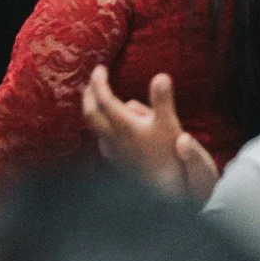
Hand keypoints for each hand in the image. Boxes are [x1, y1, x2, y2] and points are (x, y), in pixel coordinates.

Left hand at [82, 66, 218, 201]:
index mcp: (123, 126)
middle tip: (93, 80)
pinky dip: (103, 125)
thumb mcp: (170, 124)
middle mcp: (113, 139)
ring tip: (99, 98)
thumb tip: (161, 76)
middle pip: (90, 113)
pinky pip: (104, 139)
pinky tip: (111, 126)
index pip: (103, 98)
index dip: (99, 81)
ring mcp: (113, 153)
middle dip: (89, 94)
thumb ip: (162, 100)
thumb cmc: (171, 156)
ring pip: (95, 127)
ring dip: (94, 109)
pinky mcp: (118, 163)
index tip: (100, 68)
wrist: (170, 192)